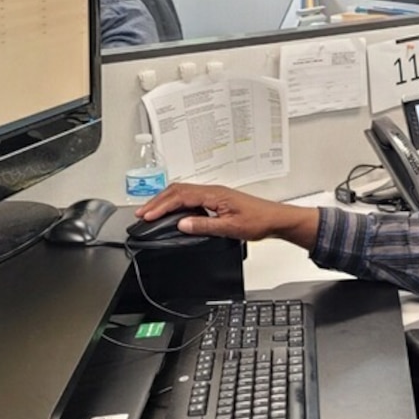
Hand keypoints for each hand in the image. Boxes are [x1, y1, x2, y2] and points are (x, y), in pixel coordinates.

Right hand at [134, 182, 317, 247]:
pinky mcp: (217, 199)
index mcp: (214, 194)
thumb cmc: (259, 221)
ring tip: (152, 211)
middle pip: (178, 190)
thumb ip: (205, 225)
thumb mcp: (231, 228)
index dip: (161, 205)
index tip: (147, 215)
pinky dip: (177, 202)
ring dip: (166, 200)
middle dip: (157, 200)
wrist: (276, 219)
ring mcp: (214, 194)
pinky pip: (191, 196)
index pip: (180, 196)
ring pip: (183, 192)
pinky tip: (173, 211)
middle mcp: (213, 190)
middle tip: (142, 212)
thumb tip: (182, 224)